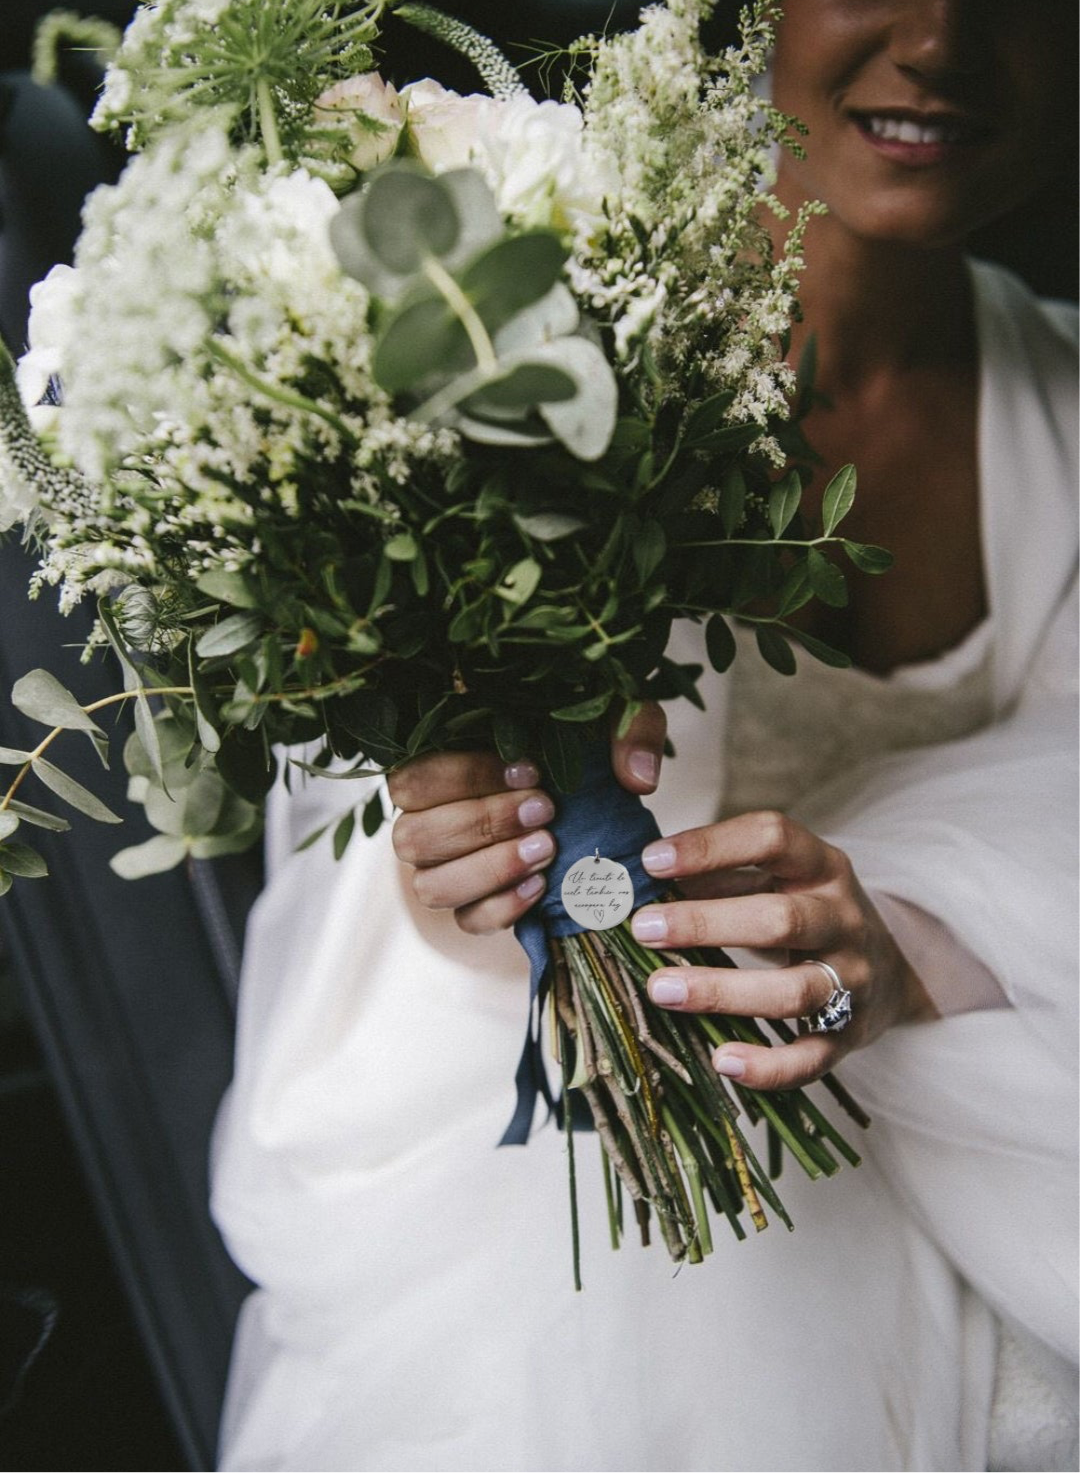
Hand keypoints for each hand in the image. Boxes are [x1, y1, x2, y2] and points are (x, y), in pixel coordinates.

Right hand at [388, 703, 666, 933]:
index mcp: (435, 766)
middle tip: (544, 811)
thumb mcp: (609, 717)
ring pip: (430, 886)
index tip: (530, 771)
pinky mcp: (473, 905)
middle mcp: (426, 821)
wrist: (595, 795)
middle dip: (482, 824)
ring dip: (488, 870)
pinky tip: (541, 888)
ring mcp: (444, 869)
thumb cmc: (581, 745)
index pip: (413, 779)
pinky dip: (501, 909)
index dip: (464, 777)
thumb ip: (627, 728)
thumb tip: (637, 776)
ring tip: (546, 850)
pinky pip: (467, 920)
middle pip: (413, 837)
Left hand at [632, 810, 938, 1089]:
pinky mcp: (849, 1035)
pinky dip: (768, 1066)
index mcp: (822, 867)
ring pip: (793, 992)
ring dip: (723, 991)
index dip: (710, 847)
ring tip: (661, 989)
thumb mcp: (776, 880)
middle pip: (780, 920)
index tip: (651, 861)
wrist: (890, 971)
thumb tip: (638, 882)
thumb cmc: (805, 913)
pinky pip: (810, 1058)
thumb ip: (718, 875)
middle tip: (644, 928)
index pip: (772, 839)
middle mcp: (843, 919)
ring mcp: (852, 980)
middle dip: (706, 924)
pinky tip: (721, 1060)